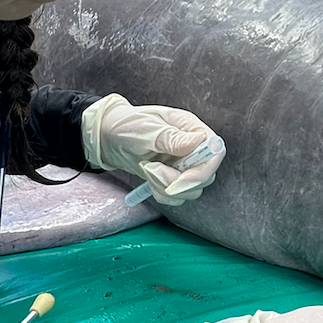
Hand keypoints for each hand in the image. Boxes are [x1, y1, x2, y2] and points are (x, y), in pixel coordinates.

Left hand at [80, 92, 225, 202]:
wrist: (107, 137)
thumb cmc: (127, 125)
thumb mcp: (148, 129)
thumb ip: (173, 138)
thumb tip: (200, 141)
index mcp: (192, 129)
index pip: (214, 152)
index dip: (203, 170)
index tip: (180, 180)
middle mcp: (192, 148)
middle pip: (205, 175)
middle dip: (179, 182)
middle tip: (152, 171)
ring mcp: (183, 164)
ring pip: (192, 189)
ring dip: (167, 187)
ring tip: (147, 170)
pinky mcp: (173, 178)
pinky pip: (178, 196)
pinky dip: (162, 194)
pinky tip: (148, 180)